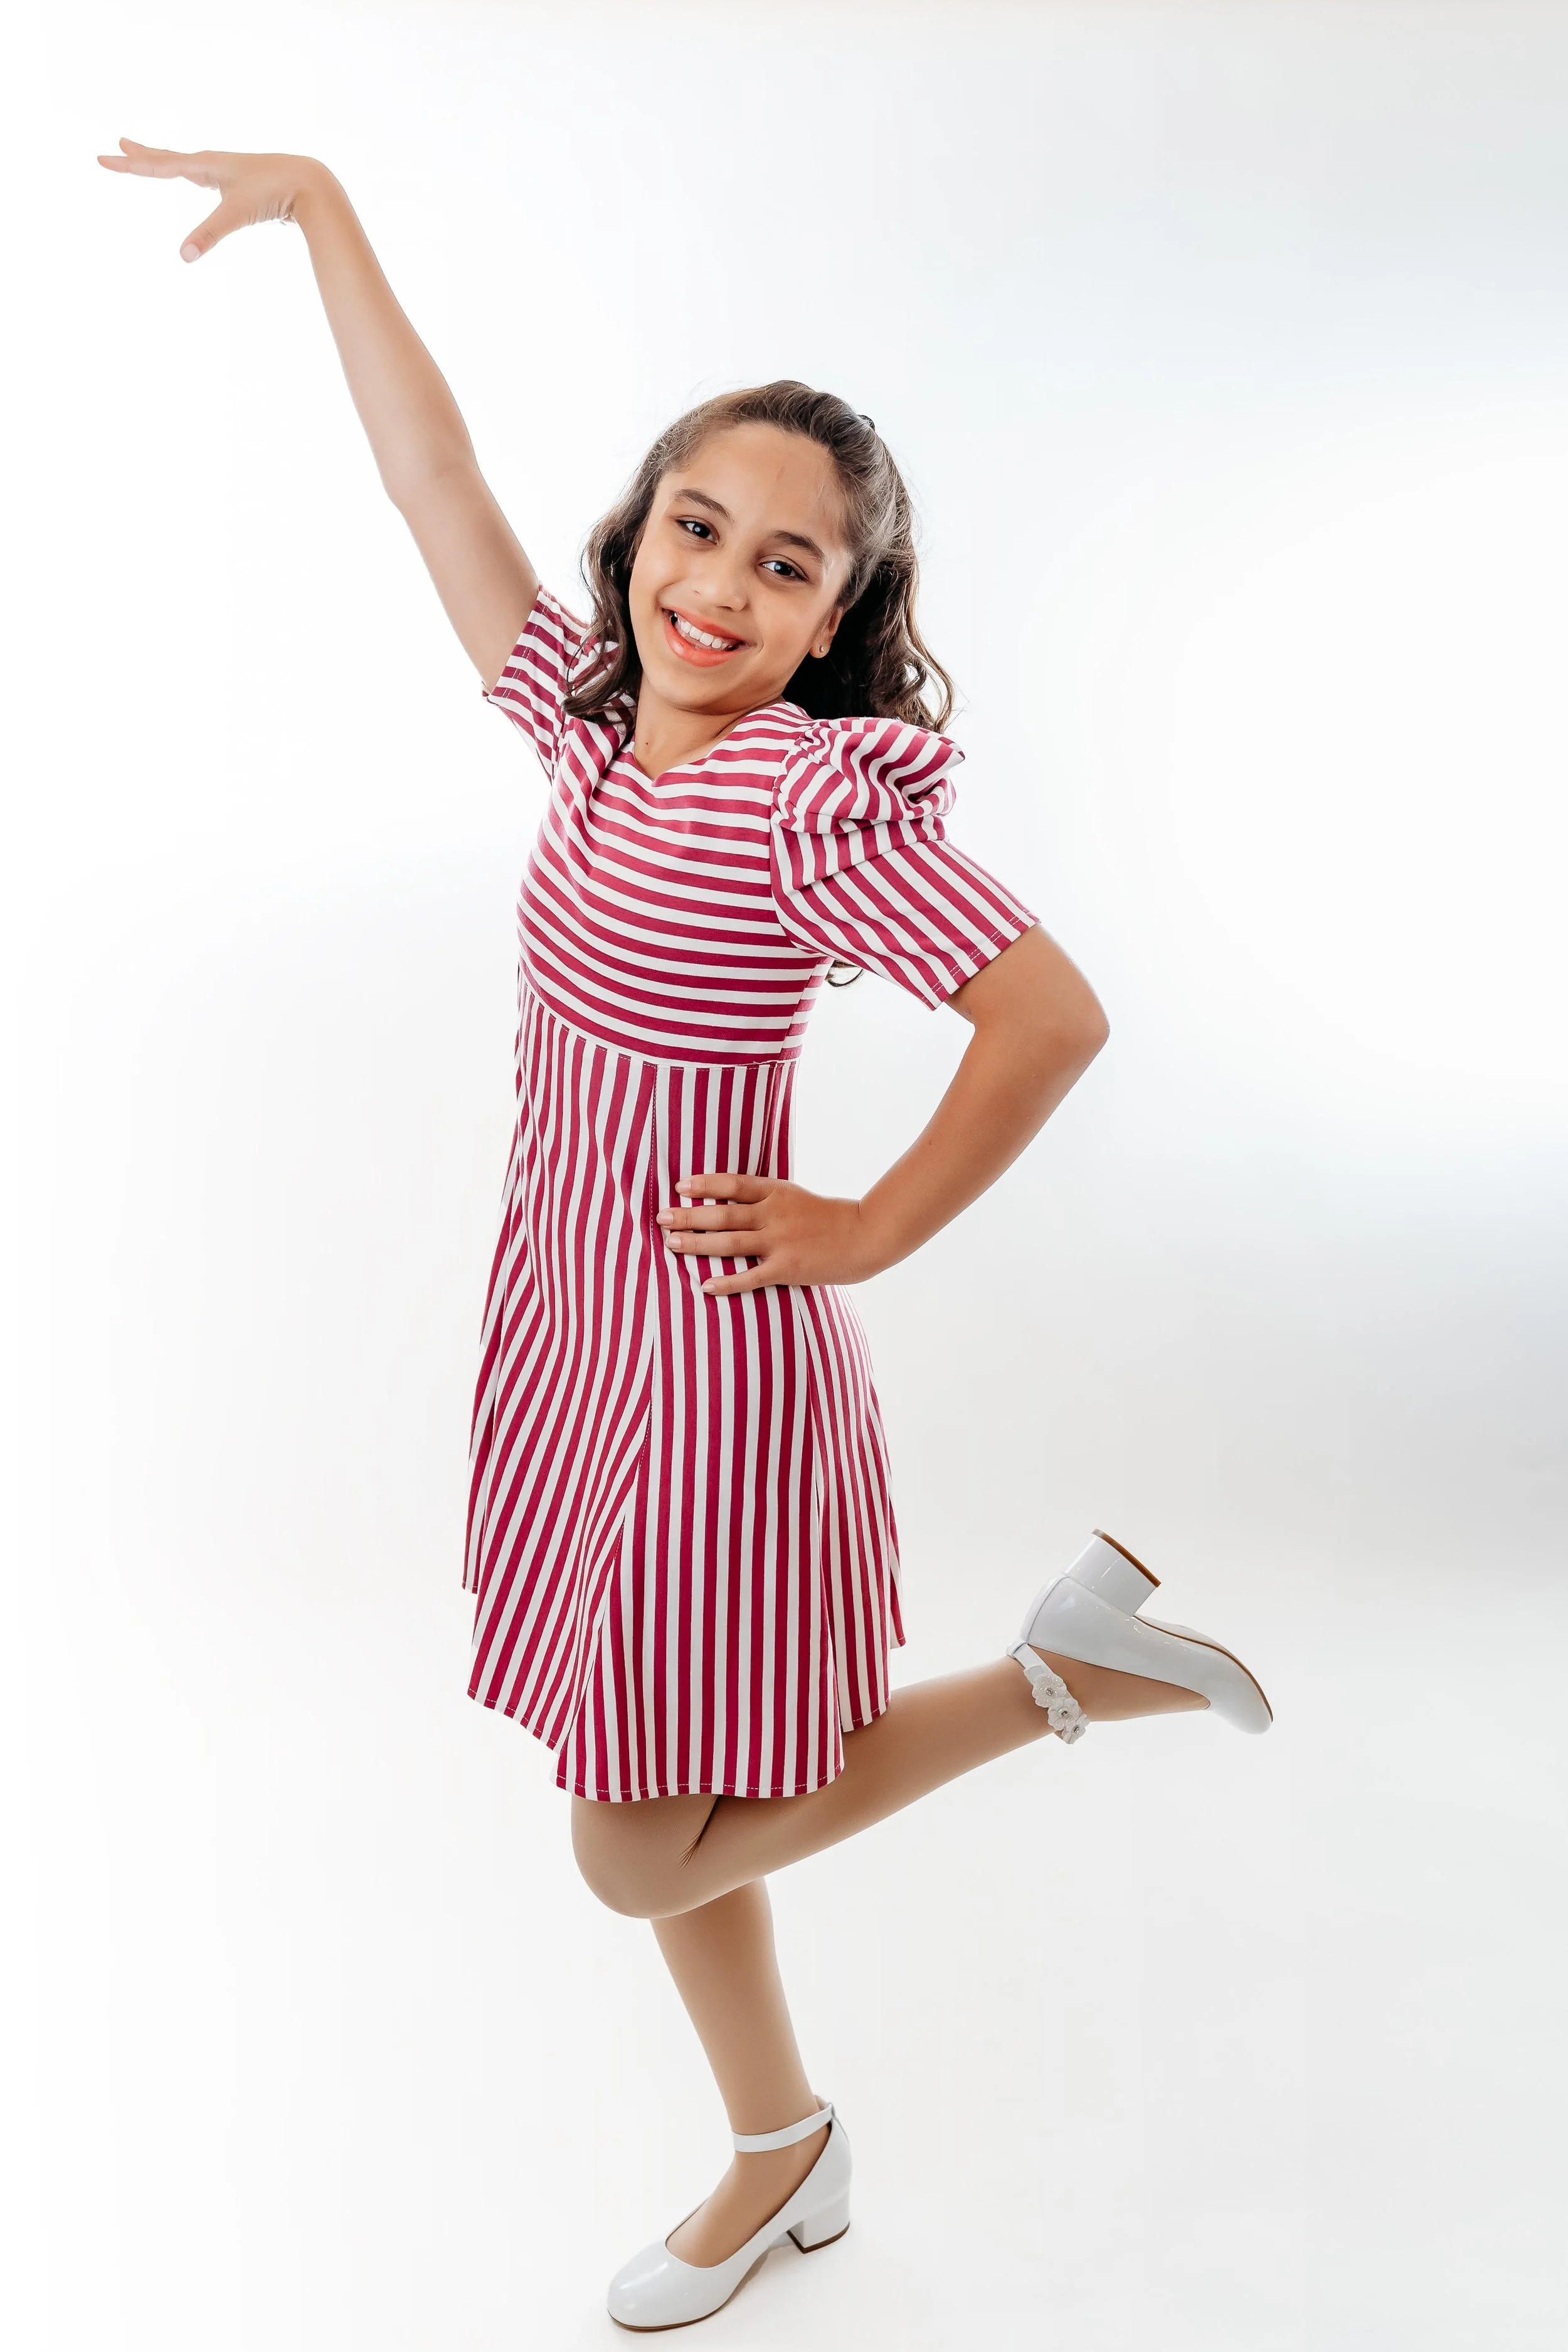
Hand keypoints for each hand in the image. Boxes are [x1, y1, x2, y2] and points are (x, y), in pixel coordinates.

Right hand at [96, 137, 325, 261]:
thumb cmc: (274, 192)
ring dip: (165, 161)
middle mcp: (213, 163)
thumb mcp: (237, 214)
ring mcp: (226, 172)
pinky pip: (205, 176)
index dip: (130, 164)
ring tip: (149, 157)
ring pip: (186, 165)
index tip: (103, 158)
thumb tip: (184, 256)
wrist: (308, 183)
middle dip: (142, 154)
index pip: (158, 165)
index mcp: (205, 165)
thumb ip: (208, 234)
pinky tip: (197, 178)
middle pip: (168, 158)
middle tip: (119, 144)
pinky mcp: (239, 184)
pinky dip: (191, 174)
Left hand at [657, 1173, 880, 1296]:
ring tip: (671, 1244)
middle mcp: (775, 1214)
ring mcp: (780, 1242)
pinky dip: (727, 1282)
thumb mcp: (798, 1198)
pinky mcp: (788, 1269)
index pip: (733, 1184)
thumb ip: (768, 1199)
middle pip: (723, 1214)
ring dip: (697, 1244)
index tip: (680, 1186)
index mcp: (778, 1192)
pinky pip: (751, 1277)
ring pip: (730, 1243)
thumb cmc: (831, 1219)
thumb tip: (733, 1202)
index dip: (705, 1184)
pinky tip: (705, 1285)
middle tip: (661, 1217)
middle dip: (689, 1215)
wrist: (867, 1236)